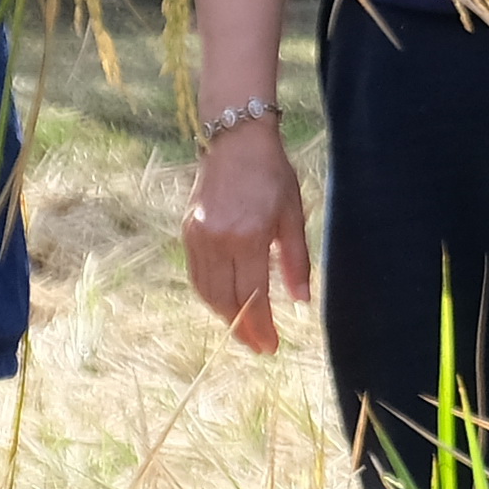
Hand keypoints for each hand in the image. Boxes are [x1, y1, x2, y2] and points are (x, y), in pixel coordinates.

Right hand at [182, 119, 314, 355]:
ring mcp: (198, 236)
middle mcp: (218, 240)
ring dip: (224, 315)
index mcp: (248, 236)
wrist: (236, 141)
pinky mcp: (187, 231)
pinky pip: (197, 275)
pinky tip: (224, 302)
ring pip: (206, 291)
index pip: (253, 296)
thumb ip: (296, 261)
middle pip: (226, 300)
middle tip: (258, 346)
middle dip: (242, 328)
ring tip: (243, 329)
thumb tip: (301, 302)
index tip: (271, 347)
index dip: (261, 326)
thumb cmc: (272, 174)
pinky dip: (209, 295)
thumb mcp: (292, 215)